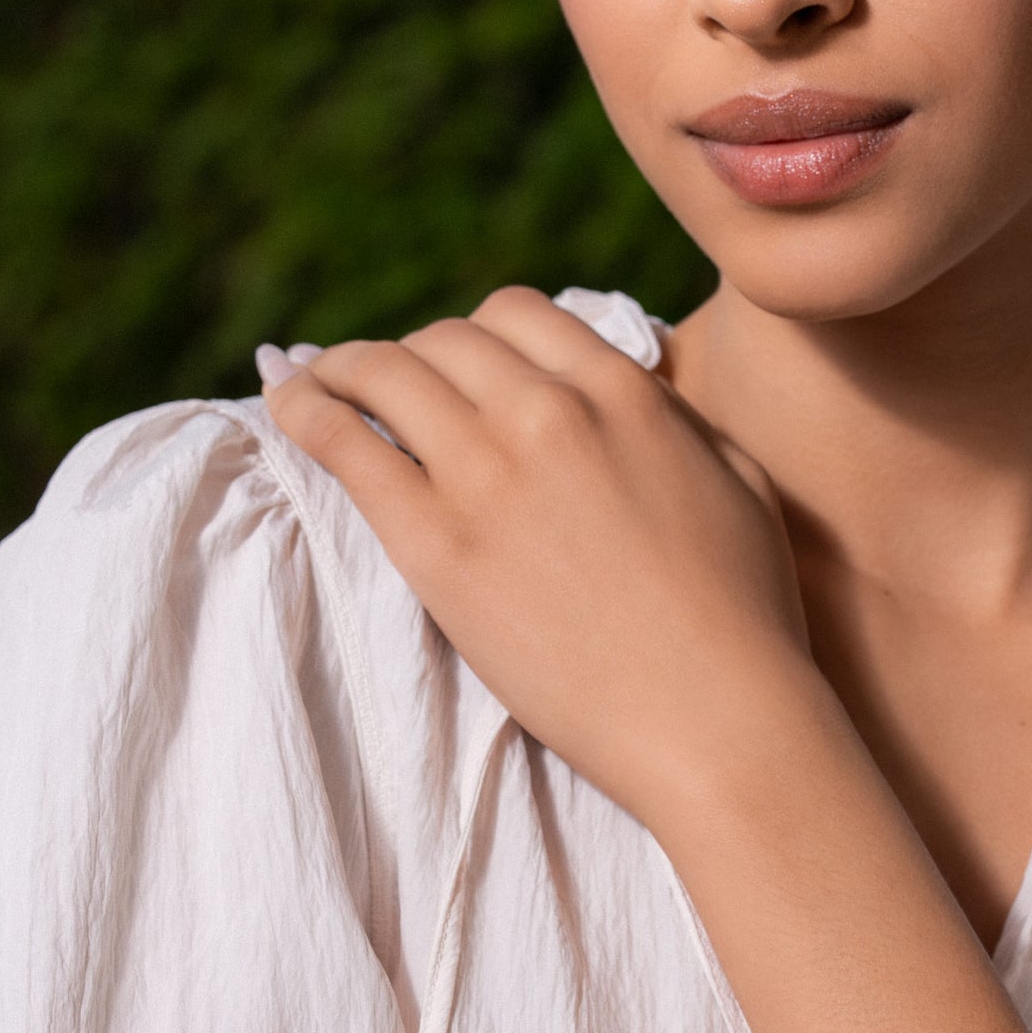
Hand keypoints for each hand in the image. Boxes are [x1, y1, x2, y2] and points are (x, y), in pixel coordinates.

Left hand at [261, 288, 817, 824]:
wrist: (717, 718)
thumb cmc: (747, 616)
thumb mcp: (735, 480)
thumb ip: (674, 423)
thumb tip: (634, 398)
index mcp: (622, 391)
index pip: (516, 314)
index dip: (477, 335)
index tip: (458, 364)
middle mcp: (548, 411)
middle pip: (443, 340)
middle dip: (412, 357)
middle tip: (387, 389)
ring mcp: (486, 474)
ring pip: (383, 374)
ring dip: (343, 369)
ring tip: (312, 383)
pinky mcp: (434, 545)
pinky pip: (344, 446)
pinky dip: (303, 410)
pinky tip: (284, 403)